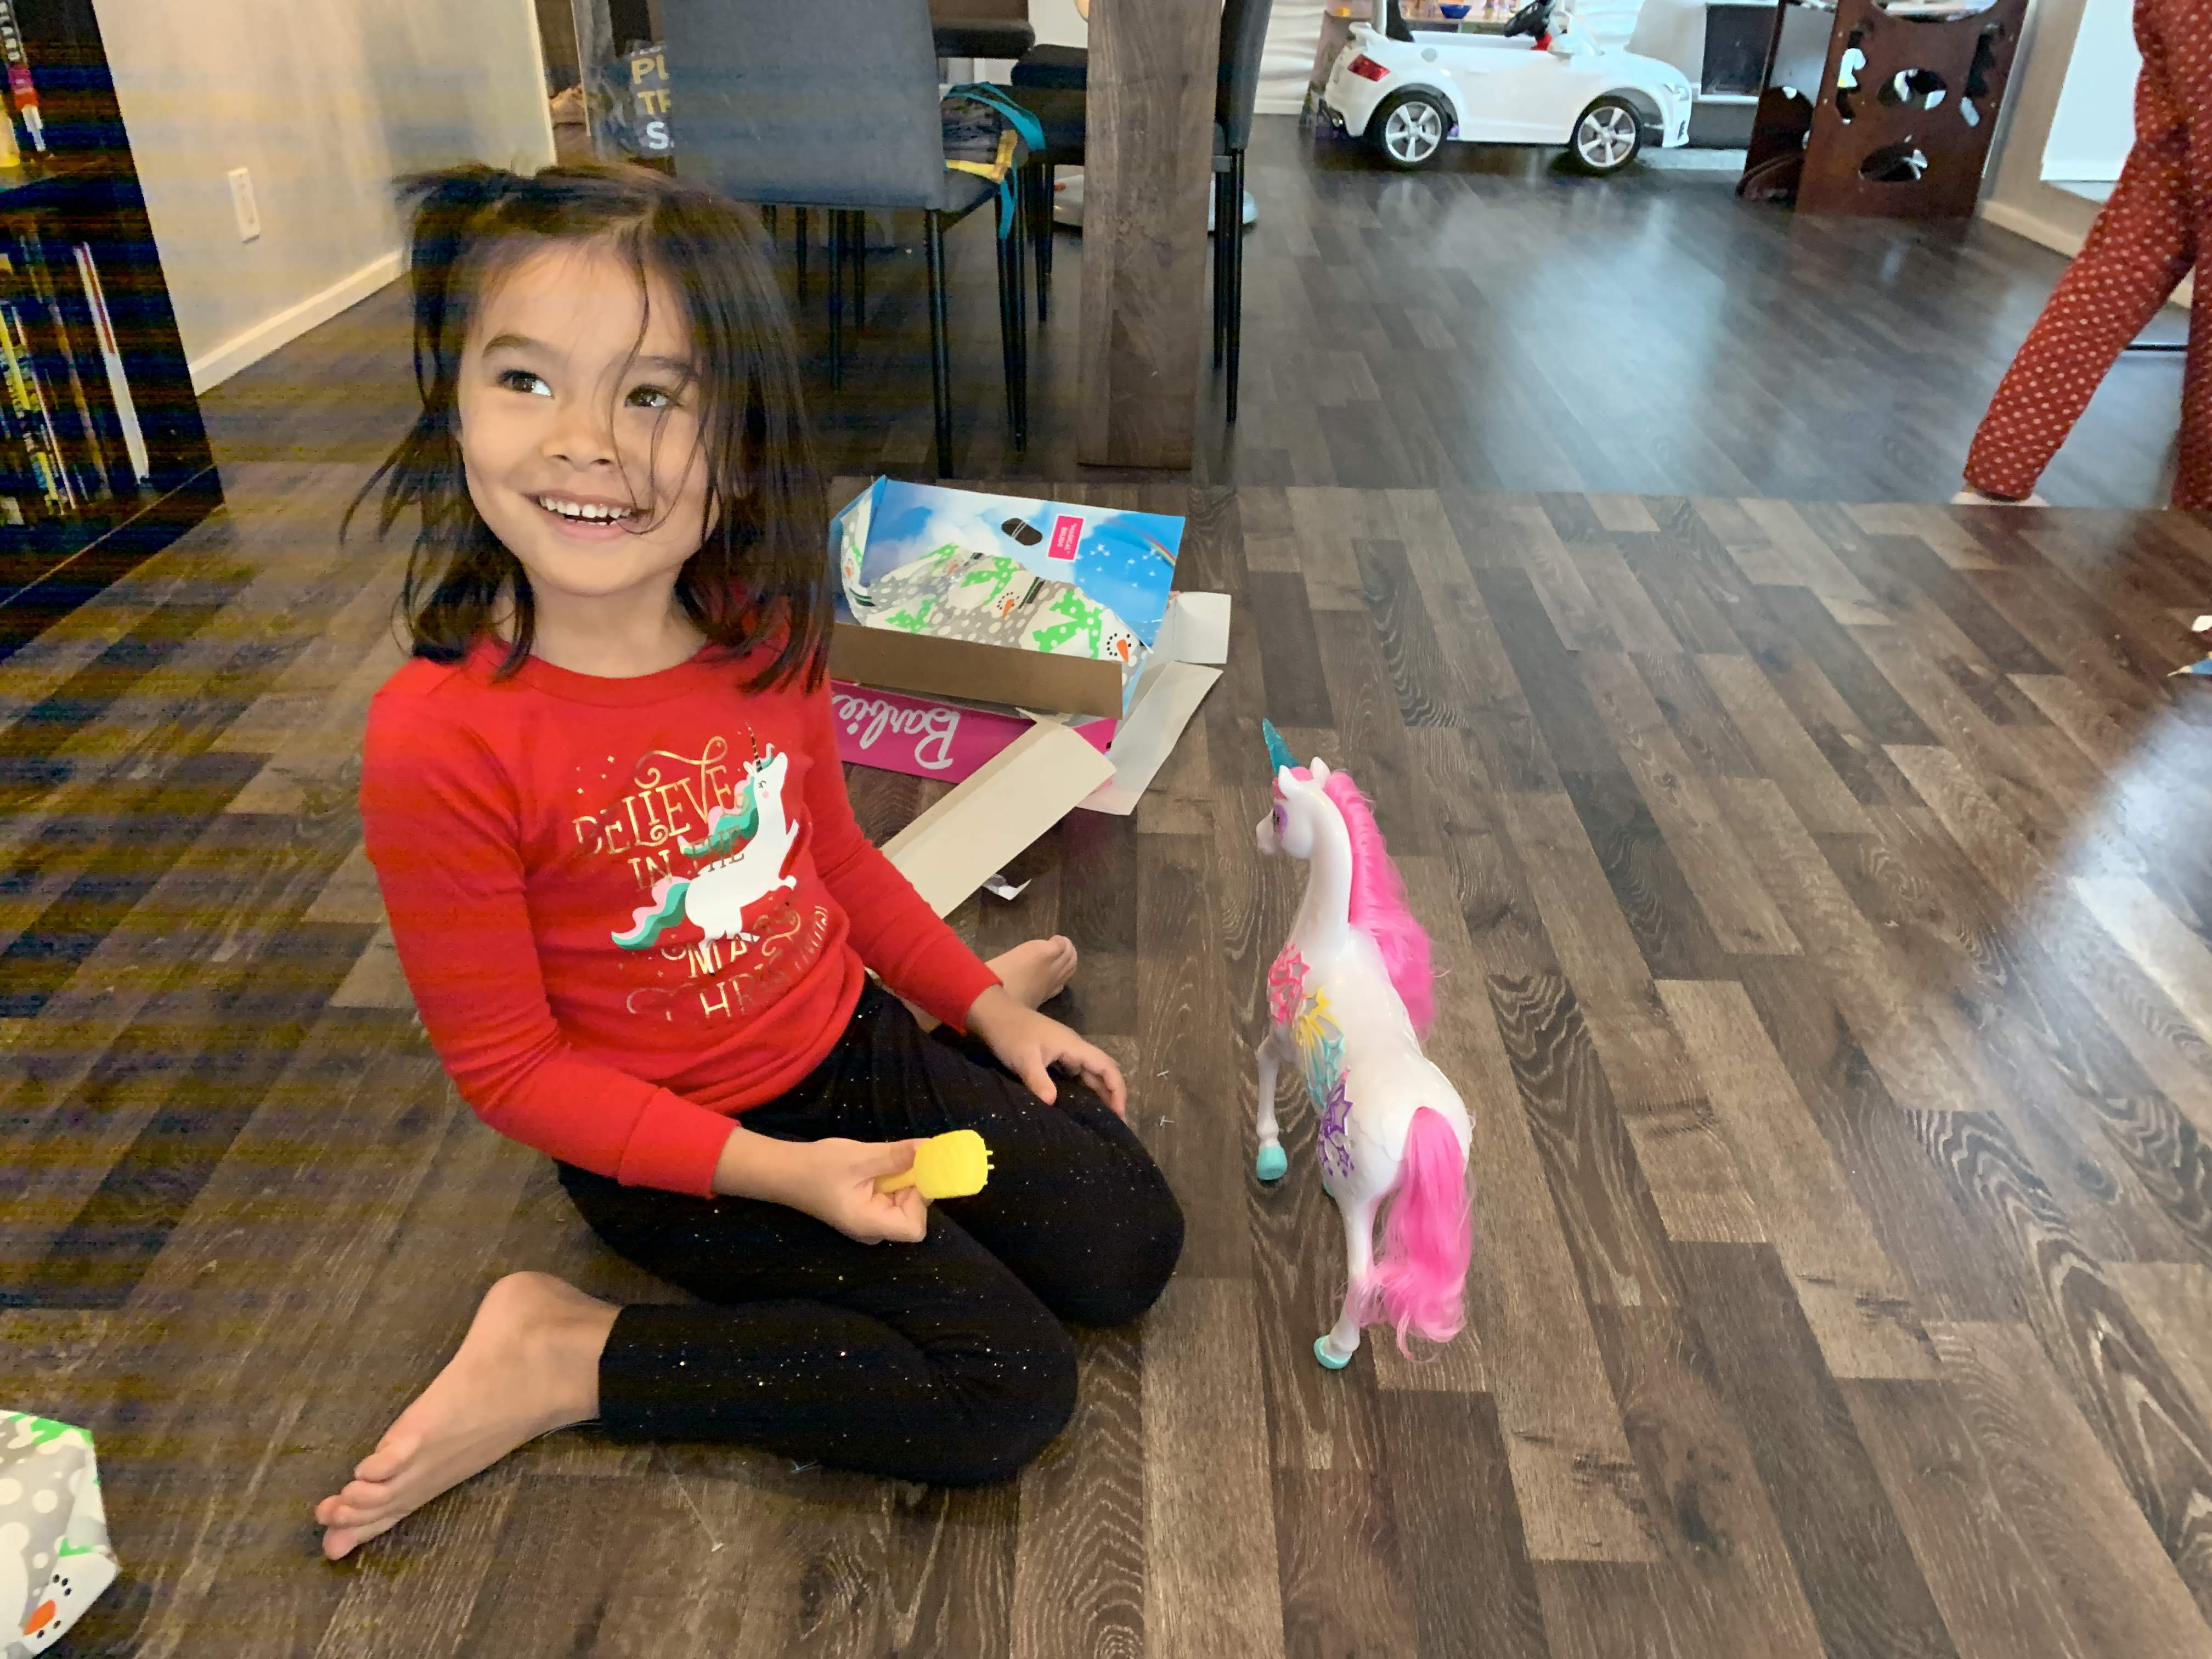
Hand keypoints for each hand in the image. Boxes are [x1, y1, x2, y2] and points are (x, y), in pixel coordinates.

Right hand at [776, 1137, 930, 1243]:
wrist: (785, 1172)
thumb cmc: (818, 1166)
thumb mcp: (860, 1157)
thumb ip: (897, 1156)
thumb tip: (931, 1149)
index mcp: (870, 1225)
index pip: (915, 1227)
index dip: (920, 1200)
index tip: (911, 1172)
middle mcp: (873, 1231)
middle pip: (913, 1215)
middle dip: (912, 1186)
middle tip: (896, 1160)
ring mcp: (870, 1224)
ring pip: (904, 1205)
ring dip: (902, 1181)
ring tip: (879, 1164)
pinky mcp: (867, 1213)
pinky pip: (892, 1200)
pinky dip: (892, 1182)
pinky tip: (875, 1170)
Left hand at [966, 985, 1127, 1116]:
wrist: (993, 1014)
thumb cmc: (1010, 1033)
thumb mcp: (1023, 1058)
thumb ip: (1038, 1080)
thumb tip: (1052, 1103)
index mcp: (1074, 1046)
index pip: (1107, 1067)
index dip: (1117, 1090)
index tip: (1119, 1114)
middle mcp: (1074, 1048)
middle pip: (1103, 1070)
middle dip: (1112, 1094)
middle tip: (1115, 1123)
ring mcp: (1064, 1051)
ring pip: (1089, 1073)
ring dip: (1098, 1093)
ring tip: (1100, 1119)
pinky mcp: (1053, 1056)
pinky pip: (1075, 1074)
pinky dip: (1082, 1090)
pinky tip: (1077, 1105)